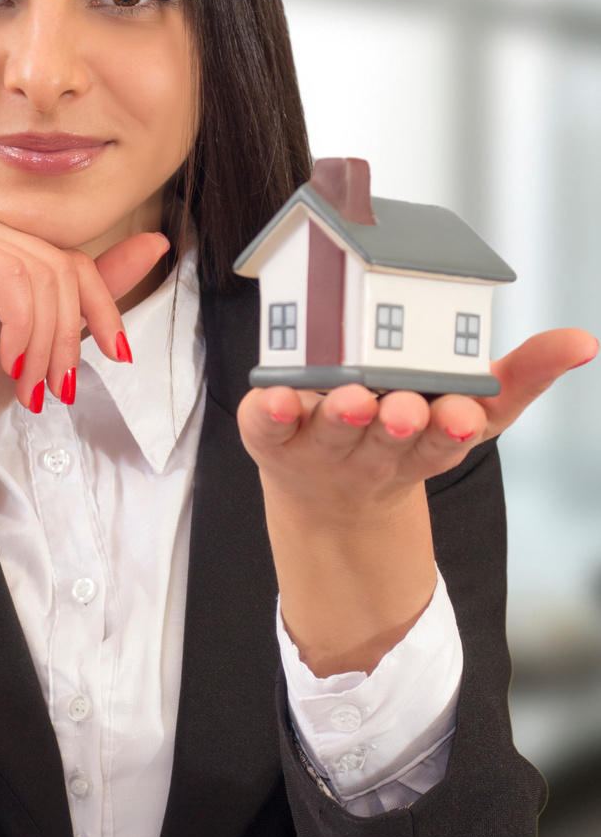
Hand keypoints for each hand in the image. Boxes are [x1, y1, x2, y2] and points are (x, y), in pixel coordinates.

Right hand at [0, 207, 168, 575]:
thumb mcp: (53, 327)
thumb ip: (96, 283)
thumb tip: (157, 242)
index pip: (69, 254)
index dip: (101, 305)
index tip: (117, 354)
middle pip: (58, 261)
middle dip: (68, 332)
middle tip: (57, 384)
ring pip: (39, 269)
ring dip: (46, 339)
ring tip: (31, 382)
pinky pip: (11, 274)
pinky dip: (22, 327)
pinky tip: (6, 360)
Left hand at [237, 327, 597, 675]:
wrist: (329, 495)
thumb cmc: (406, 433)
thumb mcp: (474, 410)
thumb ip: (523, 375)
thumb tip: (585, 342)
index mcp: (426, 440)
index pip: (443, 441)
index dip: (449, 428)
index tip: (458, 413)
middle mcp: (373, 447)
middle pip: (388, 440)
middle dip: (398, 425)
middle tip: (405, 407)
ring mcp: (322, 444)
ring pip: (333, 433)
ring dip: (342, 417)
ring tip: (351, 398)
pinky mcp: (273, 437)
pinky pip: (267, 427)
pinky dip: (271, 414)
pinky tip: (276, 397)